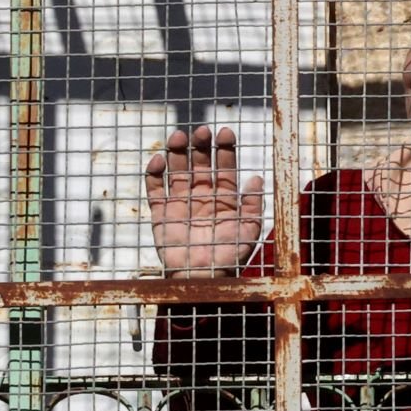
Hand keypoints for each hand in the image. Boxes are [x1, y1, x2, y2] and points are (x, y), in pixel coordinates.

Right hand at [145, 126, 265, 275]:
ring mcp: (180, 203)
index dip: (224, 149)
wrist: (204, 279)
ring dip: (176, 153)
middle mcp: (201, 195)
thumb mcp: (248, 230)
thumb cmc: (229, 257)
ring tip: (177, 137)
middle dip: (200, 146)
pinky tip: (157, 160)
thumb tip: (256, 178)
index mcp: (224, 197)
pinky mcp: (160, 214)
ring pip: (176, 170)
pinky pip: (155, 190)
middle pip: (199, 163)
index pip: (224, 166)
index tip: (225, 132)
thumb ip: (253, 205)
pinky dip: (154, 174)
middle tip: (201, 131)